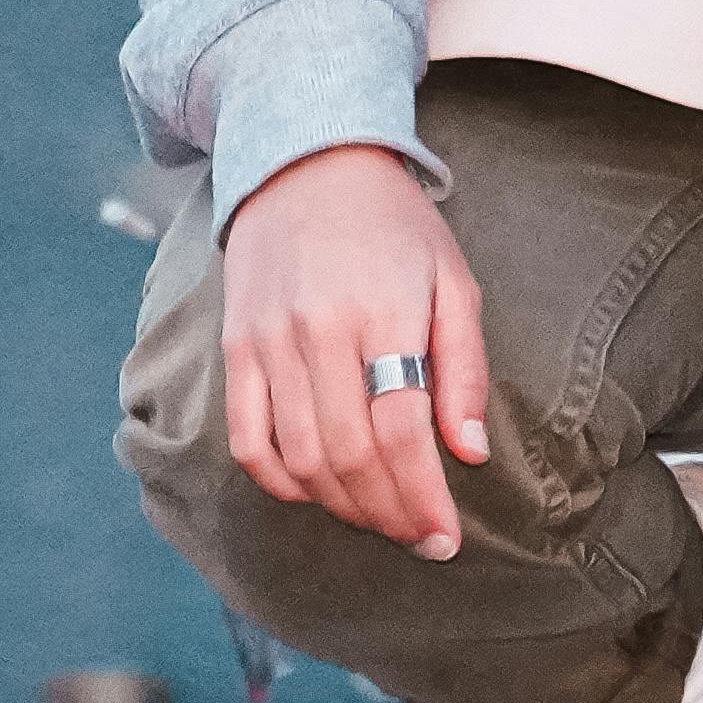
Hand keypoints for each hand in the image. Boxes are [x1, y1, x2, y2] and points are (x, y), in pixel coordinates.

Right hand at [219, 144, 492, 560]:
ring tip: (378, 518)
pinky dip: (281, 482)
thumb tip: (467, 453)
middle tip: (418, 537)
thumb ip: (465, 368)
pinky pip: (248, 439)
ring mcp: (268, 341)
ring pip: (299, 458)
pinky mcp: (235, 347)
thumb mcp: (453, 281)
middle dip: (388, 513)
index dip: (424, 496)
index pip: (402, 431)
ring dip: (341, 506)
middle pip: (349, 455)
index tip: (445, 536)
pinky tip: (317, 492)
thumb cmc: (395, 227)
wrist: (308, 164)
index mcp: (384, 311)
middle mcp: (318, 330)